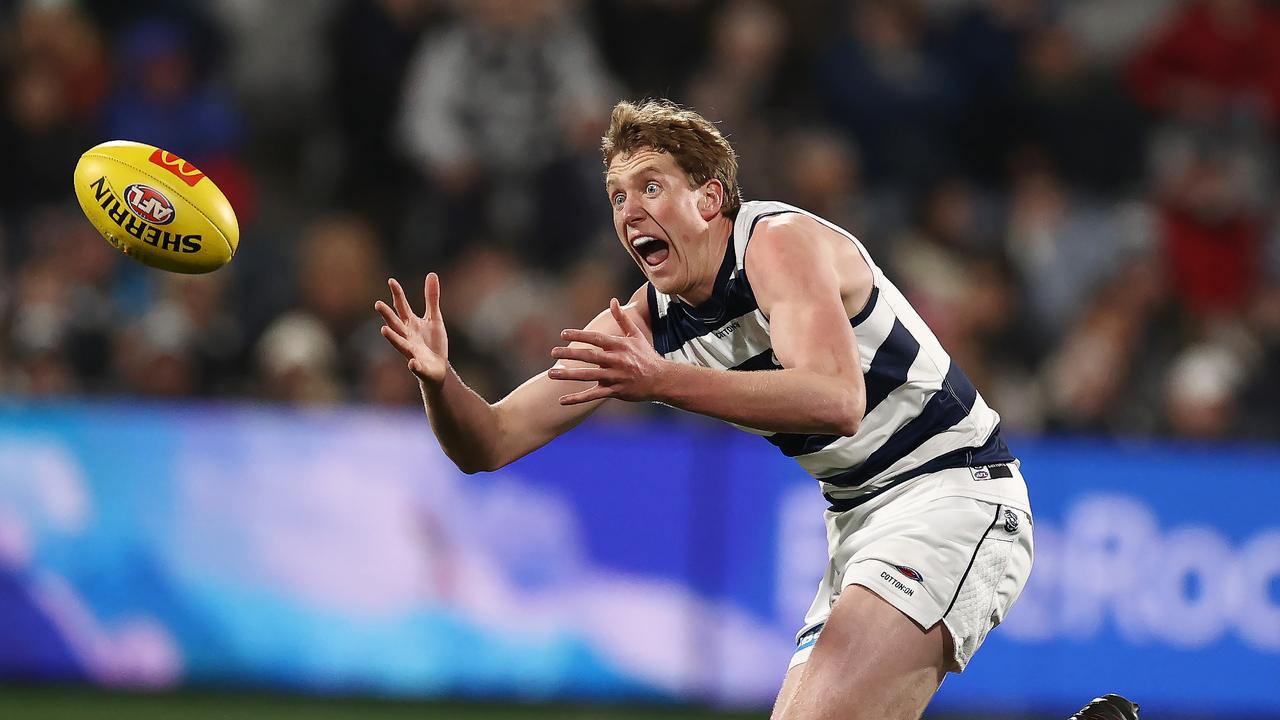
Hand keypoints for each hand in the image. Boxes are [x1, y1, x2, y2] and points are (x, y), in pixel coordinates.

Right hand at [375, 274, 448, 385]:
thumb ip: (431, 298)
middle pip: (396, 324)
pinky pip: (415, 367)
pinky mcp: (420, 367)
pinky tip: (412, 362)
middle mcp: (407, 337)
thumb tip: (431, 274)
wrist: (438, 369)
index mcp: (410, 324)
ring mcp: (412, 353)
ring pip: (400, 344)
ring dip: (392, 338)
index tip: (391, 281)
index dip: (397, 294)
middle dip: (387, 315)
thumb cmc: (432, 343)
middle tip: (378, 304)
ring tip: (383, 330)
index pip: (401, 307)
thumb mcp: (434, 318)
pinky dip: (414, 365)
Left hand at [548, 298, 665, 404]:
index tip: (563, 334)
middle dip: (570, 354)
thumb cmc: (646, 356)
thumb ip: (622, 318)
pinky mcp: (615, 391)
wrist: (661, 379)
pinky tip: (562, 401)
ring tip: (551, 374)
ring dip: (569, 375)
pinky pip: (594, 396)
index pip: (596, 339)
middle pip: (589, 356)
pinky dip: (578, 399)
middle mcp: (617, 360)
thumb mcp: (636, 335)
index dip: (579, 335)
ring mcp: (616, 377)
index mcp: (620, 346)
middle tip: (553, 353)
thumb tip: (613, 300)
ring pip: (589, 376)